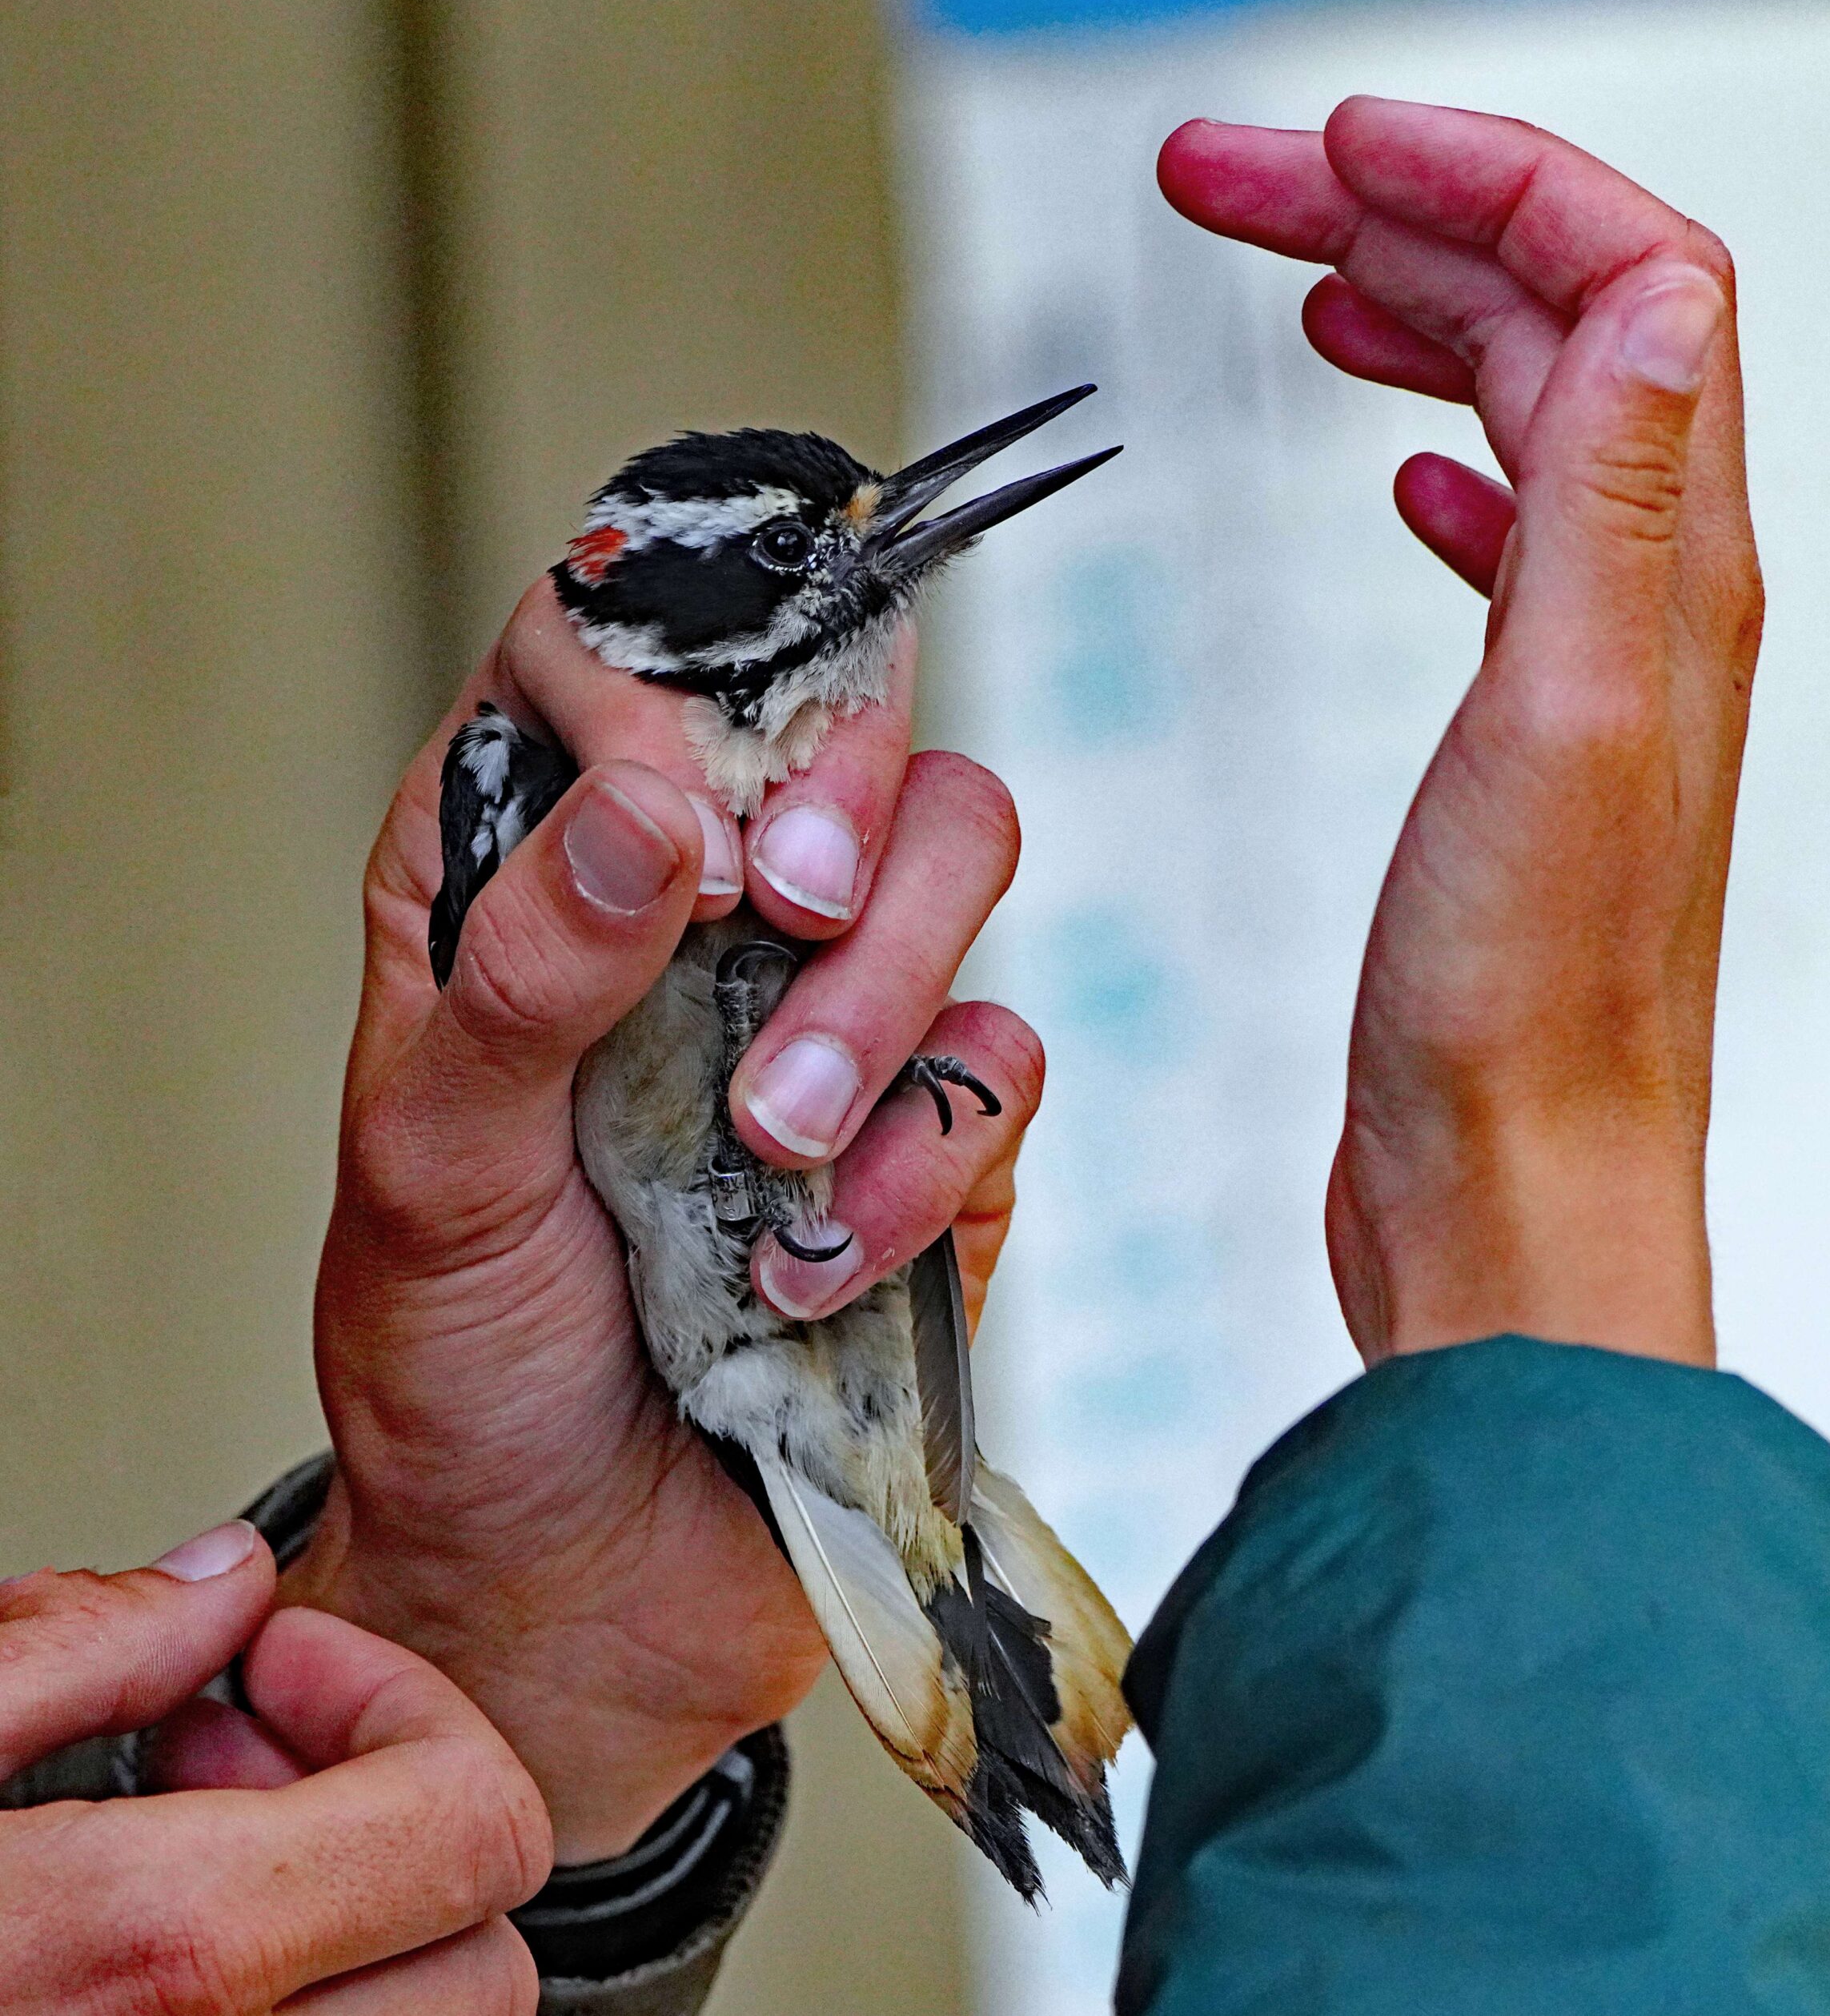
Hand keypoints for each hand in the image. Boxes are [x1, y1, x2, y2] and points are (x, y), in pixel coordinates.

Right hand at [0, 1520, 547, 2012]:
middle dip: (403, 1825)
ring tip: (206, 1849)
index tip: (296, 1661)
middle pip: (482, 1955)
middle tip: (262, 1751)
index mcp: (157, 1952)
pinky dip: (319, 1996)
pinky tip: (172, 1942)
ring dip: (363, 1923)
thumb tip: (226, 1581)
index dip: (403, 1702)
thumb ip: (84, 1650)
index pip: (473, 1824)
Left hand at [286, 584, 1042, 1858]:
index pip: (627, 646)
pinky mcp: (936, 1135)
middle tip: (784, 913)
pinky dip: (926, 1161)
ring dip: (881, 991)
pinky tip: (818, 1269)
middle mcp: (702, 908)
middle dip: (838, 803)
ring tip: (777, 1146)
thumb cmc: (462, 1366)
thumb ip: (521, 978)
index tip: (681, 833)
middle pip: (848, 721)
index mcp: (537, 863)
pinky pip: (1003, 1064)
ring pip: (960, 854)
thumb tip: (645, 811)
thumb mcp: (431, 1169)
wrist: (572, 1579)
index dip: (674, 685)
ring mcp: (837, 1011)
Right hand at [1161, 99, 1762, 1368]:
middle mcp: (1644, 603)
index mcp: (1664, 575)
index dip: (1486, 179)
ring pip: (1520, 417)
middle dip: (1402, 217)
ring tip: (1299, 275)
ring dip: (1414, 316)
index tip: (1334, 146)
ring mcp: (1582, 668)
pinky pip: (1501, 542)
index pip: (1621, 282)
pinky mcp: (1519, 739)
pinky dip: (1440, 460)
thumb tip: (1656, 293)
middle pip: (1554, 325)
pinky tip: (1394, 470)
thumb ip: (1615, 503)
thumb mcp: (1570, 729)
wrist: (1512, 1186)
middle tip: (1240, 185)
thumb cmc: (1525, 1014)